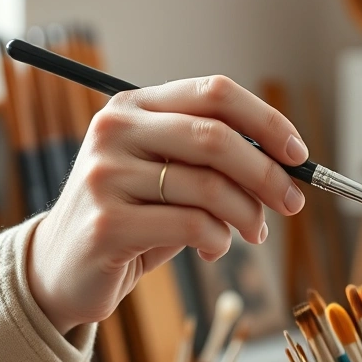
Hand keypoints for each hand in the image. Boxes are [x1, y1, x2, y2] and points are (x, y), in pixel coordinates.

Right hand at [26, 76, 308, 333]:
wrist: (64, 268)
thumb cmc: (132, 217)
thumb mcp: (168, 175)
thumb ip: (212, 159)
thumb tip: (286, 161)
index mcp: (133, 106)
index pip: (214, 92)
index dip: (266, 121)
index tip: (298, 154)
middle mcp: (114, 130)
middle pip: (216, 137)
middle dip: (267, 173)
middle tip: (291, 202)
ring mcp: (106, 175)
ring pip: (209, 187)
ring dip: (247, 215)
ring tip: (254, 233)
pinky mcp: (108, 223)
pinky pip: (192, 226)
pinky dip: (219, 241)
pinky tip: (215, 249)